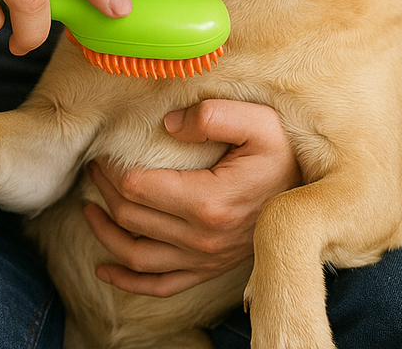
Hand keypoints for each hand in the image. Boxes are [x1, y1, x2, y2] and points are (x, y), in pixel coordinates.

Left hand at [83, 99, 300, 296]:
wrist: (313, 197)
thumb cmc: (283, 153)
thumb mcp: (258, 122)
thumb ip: (212, 115)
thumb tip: (167, 125)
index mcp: (208, 201)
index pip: (138, 188)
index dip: (112, 170)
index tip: (103, 151)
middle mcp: (202, 237)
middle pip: (132, 217)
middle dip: (104, 191)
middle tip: (94, 167)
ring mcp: (204, 259)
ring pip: (137, 256)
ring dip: (105, 233)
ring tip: (88, 208)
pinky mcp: (208, 270)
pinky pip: (159, 285)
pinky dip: (128, 281)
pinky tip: (105, 269)